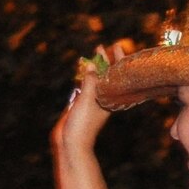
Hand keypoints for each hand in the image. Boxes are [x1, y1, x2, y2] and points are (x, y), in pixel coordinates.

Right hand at [52, 42, 125, 157]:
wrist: (71, 143)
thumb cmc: (83, 125)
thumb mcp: (88, 100)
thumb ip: (91, 82)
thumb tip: (94, 64)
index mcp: (111, 98)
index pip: (117, 75)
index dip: (118, 61)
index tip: (116, 47)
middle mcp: (104, 98)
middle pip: (108, 75)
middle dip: (106, 60)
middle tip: (104, 46)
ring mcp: (93, 101)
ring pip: (96, 79)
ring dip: (95, 66)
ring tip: (94, 53)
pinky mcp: (82, 104)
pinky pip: (85, 85)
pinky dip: (85, 75)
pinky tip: (83, 68)